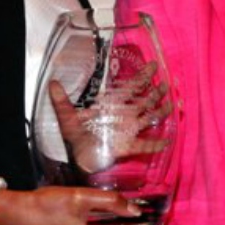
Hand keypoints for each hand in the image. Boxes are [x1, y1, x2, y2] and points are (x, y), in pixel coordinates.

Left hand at [48, 77, 171, 169]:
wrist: (78, 158)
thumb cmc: (75, 137)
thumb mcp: (67, 118)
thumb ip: (61, 101)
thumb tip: (52, 83)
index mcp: (112, 106)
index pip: (130, 88)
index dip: (142, 77)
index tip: (152, 66)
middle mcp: (124, 116)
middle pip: (145, 101)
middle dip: (156, 92)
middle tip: (167, 83)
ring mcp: (128, 130)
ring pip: (149, 118)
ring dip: (160, 112)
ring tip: (172, 105)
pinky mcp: (128, 146)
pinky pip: (145, 145)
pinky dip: (155, 144)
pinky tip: (166, 141)